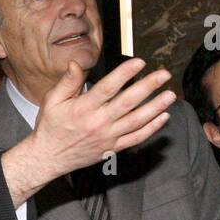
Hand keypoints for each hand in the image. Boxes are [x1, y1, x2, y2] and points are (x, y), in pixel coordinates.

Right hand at [1, 58, 174, 204]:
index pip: (108, 87)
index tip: (139, 62)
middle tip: (164, 74)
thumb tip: (76, 63)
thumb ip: (67, 82)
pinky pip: (136, 138)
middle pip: (128, 102)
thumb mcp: (52, 100)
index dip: (125, 74)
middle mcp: (98, 122)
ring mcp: (108, 136)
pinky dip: (151, 128)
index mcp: (84, 108)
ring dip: (156, 107)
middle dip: (148, 87)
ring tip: (170, 95)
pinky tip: (163, 117)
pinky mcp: (112, 148)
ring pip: (137, 120)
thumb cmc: (50, 126)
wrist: (48, 157)